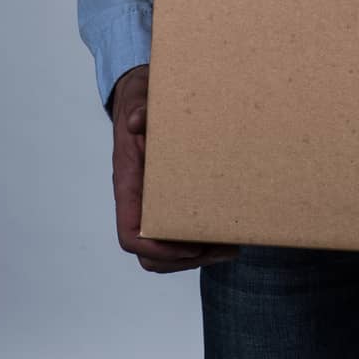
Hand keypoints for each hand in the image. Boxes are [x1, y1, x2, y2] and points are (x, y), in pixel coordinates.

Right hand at [111, 64, 239, 273]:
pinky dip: (201, 240)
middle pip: (151, 254)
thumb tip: (137, 120)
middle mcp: (138, 202)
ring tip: (230, 247)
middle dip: (185, 258)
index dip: (156, 247)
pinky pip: (179, 232)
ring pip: (167, 250)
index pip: (130, 234)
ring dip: (198, 255)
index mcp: (128, 186)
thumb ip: (139, 110)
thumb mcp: (139, 101)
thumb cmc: (138, 104)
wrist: (139, 99)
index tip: (188, 245)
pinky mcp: (170, 198)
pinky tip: (227, 231)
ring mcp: (153, 203)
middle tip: (221, 248)